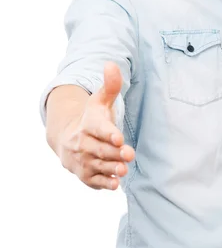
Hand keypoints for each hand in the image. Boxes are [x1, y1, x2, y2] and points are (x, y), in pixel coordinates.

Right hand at [58, 61, 134, 190]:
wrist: (66, 138)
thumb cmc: (91, 118)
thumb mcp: (100, 101)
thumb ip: (110, 85)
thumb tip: (112, 64)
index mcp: (88, 123)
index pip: (98, 129)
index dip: (108, 133)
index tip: (118, 138)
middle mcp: (82, 143)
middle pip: (99, 149)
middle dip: (114, 153)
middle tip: (129, 155)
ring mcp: (82, 160)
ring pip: (98, 166)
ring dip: (111, 168)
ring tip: (123, 170)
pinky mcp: (84, 175)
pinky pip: (94, 180)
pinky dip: (104, 183)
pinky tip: (115, 183)